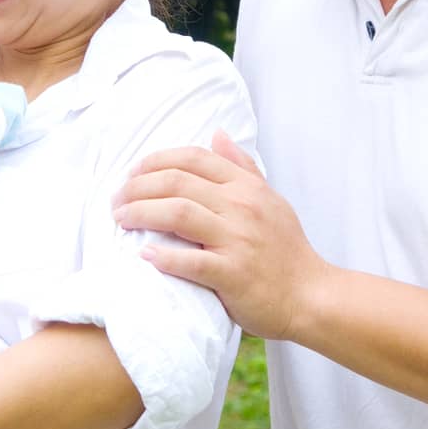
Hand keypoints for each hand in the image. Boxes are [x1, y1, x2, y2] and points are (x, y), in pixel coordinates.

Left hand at [112, 130, 328, 341]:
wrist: (310, 295)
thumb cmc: (286, 249)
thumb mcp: (269, 198)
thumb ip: (241, 166)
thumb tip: (217, 134)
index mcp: (246, 187)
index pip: (193, 158)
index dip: (156, 160)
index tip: (133, 173)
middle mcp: (241, 207)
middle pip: (177, 182)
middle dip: (138, 187)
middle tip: (117, 200)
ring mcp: (238, 240)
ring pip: (179, 214)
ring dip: (141, 213)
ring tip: (120, 219)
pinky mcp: (234, 275)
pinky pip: (193, 262)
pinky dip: (165, 257)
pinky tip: (144, 256)